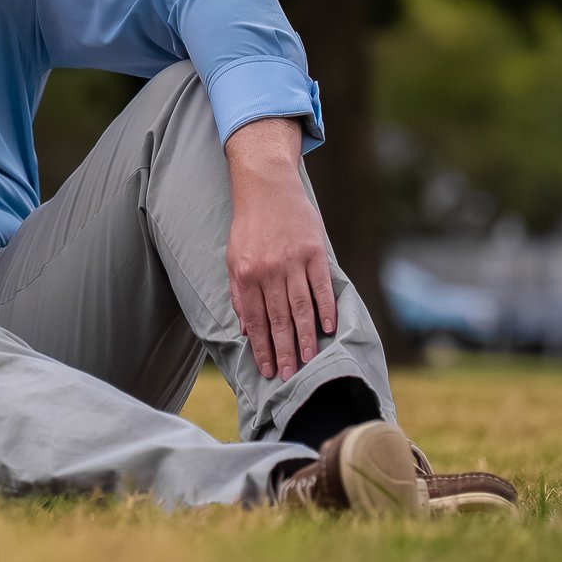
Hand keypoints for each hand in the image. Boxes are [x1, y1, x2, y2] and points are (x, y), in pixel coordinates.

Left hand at [225, 119, 337, 380]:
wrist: (266, 185)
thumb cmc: (249, 225)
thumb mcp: (233, 257)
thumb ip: (240, 294)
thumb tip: (245, 329)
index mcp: (246, 274)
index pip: (256, 320)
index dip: (262, 348)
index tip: (269, 370)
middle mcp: (269, 270)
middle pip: (279, 319)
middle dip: (284, 351)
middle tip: (290, 376)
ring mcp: (293, 261)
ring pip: (301, 308)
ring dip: (305, 337)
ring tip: (309, 360)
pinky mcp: (314, 251)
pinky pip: (321, 286)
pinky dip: (326, 308)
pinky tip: (328, 328)